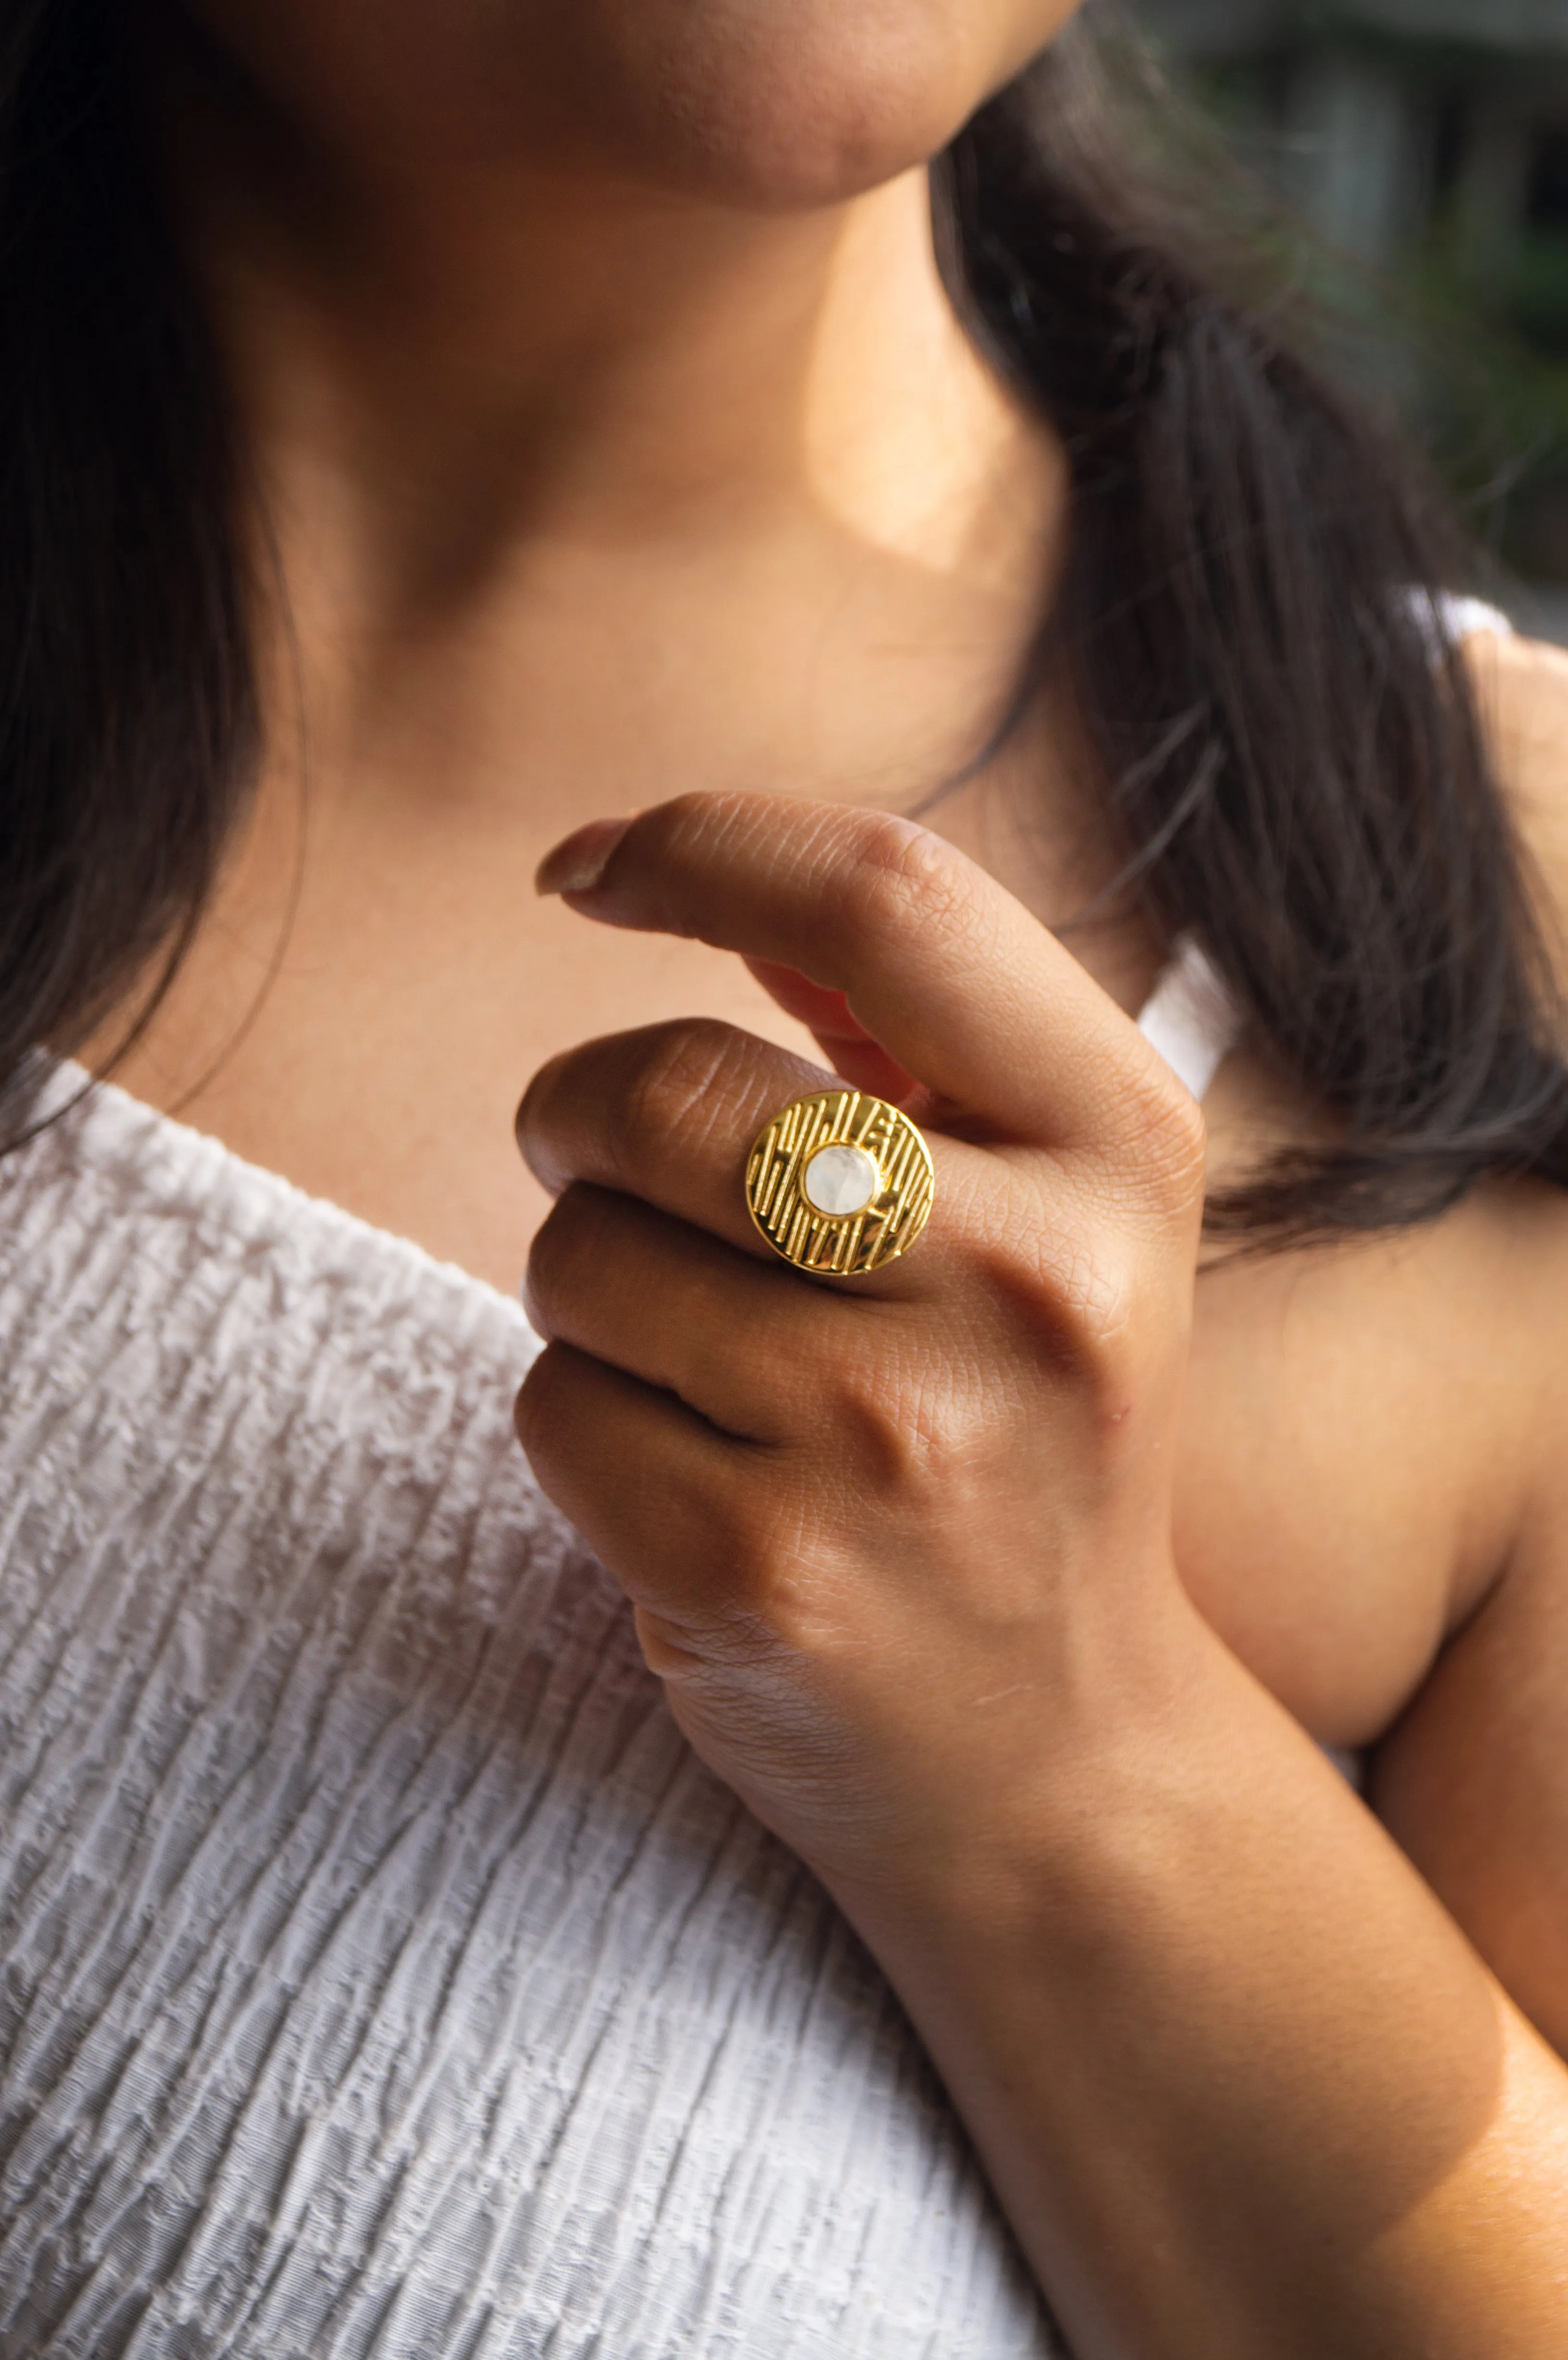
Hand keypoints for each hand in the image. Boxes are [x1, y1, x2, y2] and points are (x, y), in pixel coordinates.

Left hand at [515, 792, 1206, 1909]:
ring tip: (697, 1356)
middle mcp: (1036, 1287)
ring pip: (583, 1253)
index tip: (588, 870)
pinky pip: (553, 1403)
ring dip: (587, 1282)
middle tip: (597, 1155)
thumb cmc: (1025, 1431)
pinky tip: (688, 1471)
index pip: (884, 898)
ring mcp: (899, 1444)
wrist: (1060, 1750)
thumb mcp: (1058, 1212)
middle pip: (672, 1091)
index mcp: (1123, 1151)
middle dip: (579, 1109)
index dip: (700, 843)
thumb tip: (703, 873)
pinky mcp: (765, 1575)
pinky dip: (579, 1416)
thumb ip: (913, 1034)